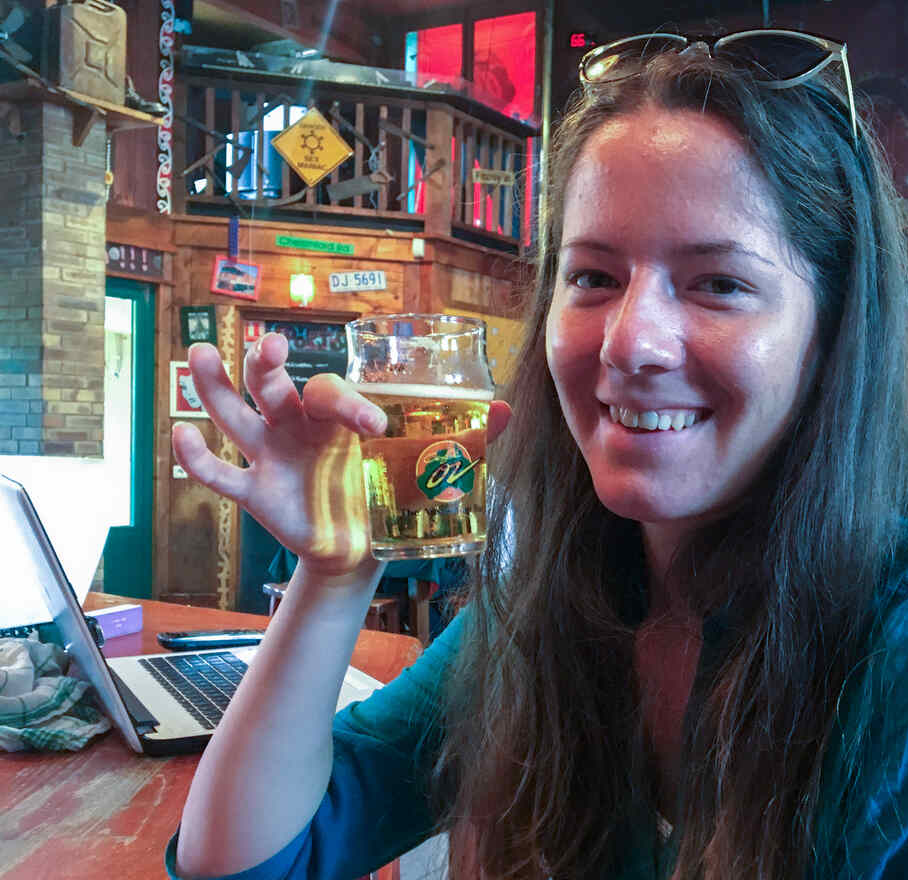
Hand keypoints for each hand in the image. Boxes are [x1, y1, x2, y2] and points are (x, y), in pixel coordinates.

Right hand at [171, 334, 511, 577]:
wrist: (364, 548)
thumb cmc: (391, 492)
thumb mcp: (429, 466)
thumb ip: (465, 438)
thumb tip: (507, 408)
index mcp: (338, 417)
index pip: (334, 394)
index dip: (351, 403)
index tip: (375, 425)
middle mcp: (299, 428)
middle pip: (273, 387)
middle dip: (266, 367)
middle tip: (267, 347)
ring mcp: (273, 456)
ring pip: (235, 415)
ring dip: (216, 388)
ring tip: (202, 356)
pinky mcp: (256, 494)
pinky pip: (219, 476)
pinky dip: (197, 458)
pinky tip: (181, 436)